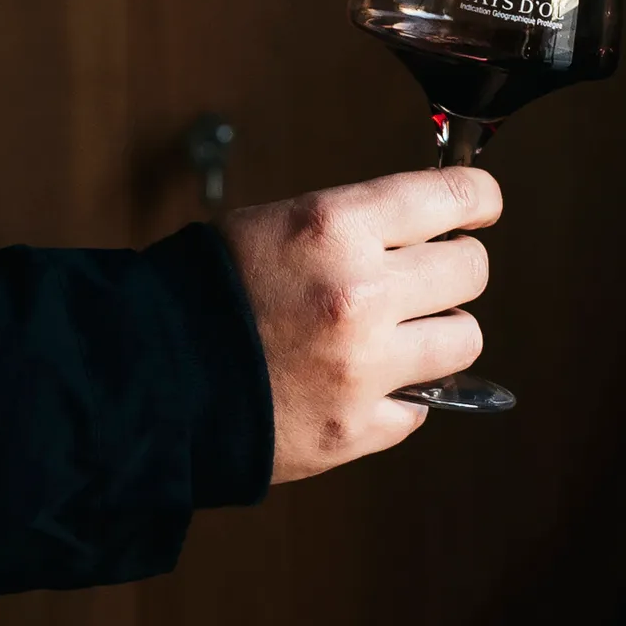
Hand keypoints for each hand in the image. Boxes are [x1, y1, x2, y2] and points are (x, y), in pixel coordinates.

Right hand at [221, 169, 500, 483]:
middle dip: (454, 269)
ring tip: (397, 336)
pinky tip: (359, 383)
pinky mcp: (356, 427)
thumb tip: (430, 226)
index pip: (453, 197)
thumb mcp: (278, 224)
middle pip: (471, 270)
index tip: (480, 207)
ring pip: (464, 341)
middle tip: (427, 278)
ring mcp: (363, 367)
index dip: (477, 200)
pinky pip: (422, 406)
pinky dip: (400, 395)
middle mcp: (359, 294)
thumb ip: (357, 226)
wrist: (145, 379)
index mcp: (336, 228)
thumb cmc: (209, 293)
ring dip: (440, 335)